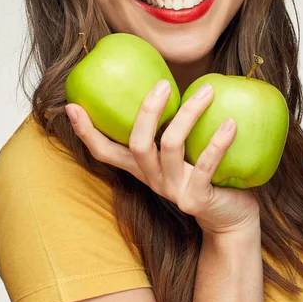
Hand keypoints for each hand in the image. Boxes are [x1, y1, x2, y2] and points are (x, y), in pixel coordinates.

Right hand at [65, 80, 259, 235]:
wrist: (230, 218)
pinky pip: (205, 165)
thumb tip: (172, 83)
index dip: (86, 132)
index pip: (105, 152)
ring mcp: (173, 191)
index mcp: (143, 167)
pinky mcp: (196, 199)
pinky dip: (217, 142)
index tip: (72, 105)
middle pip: (137, 143)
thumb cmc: (206, 175)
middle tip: (164, 83)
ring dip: (189, 114)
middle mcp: (152, 179)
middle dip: (147, 111)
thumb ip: (173, 127)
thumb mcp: (182, 153)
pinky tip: (231, 122)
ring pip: (171, 146)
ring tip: (208, 91)